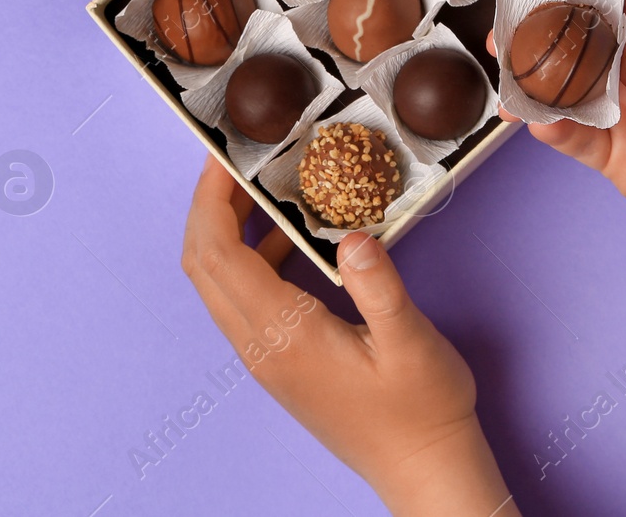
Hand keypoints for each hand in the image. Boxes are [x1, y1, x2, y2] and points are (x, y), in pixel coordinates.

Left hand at [181, 157, 516, 515]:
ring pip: (219, 282)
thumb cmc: (422, 410)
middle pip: (204, 265)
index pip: (219, 255)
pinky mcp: (279, 360)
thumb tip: (351, 237)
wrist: (422, 469)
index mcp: (284, 335)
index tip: (222, 156)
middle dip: (208, 206)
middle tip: (235, 162)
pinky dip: (250, 257)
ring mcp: (266, 356)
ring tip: (259, 188)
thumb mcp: (411, 341)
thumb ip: (378, 286)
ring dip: (226, 230)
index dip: (211, 199)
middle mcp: (261, 346)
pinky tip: (288, 235)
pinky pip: (244, 298)